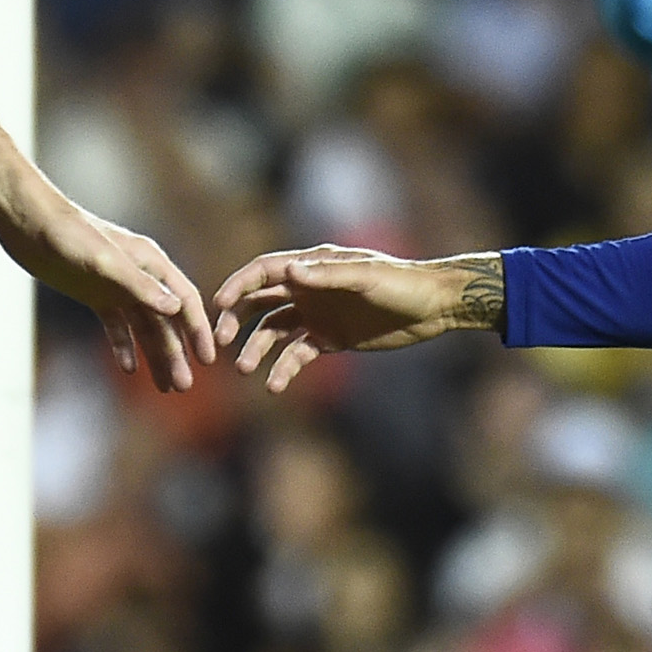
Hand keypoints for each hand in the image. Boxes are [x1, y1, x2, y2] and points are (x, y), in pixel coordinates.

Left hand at [2, 196, 216, 392]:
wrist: (28, 223)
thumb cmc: (68, 234)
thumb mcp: (105, 261)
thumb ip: (140, 285)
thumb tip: (175, 309)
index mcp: (150, 263)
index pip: (184, 301)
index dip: (197, 331)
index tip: (208, 360)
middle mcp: (139, 276)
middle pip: (166, 321)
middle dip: (177, 354)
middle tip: (184, 387)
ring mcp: (117, 287)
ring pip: (144, 327)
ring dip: (155, 356)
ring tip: (165, 387)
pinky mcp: (95, 295)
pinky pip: (117, 327)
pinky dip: (124, 347)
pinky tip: (129, 369)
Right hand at [210, 247, 502, 392]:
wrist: (433, 307)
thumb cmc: (402, 283)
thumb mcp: (366, 277)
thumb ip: (327, 275)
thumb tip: (287, 271)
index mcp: (313, 266)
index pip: (265, 272)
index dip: (239, 286)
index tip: (218, 306)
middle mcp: (309, 288)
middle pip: (261, 301)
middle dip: (238, 319)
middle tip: (223, 341)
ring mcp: (317, 314)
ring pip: (274, 331)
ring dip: (257, 348)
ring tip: (246, 369)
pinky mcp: (330, 339)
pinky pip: (297, 354)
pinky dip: (283, 369)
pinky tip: (274, 385)